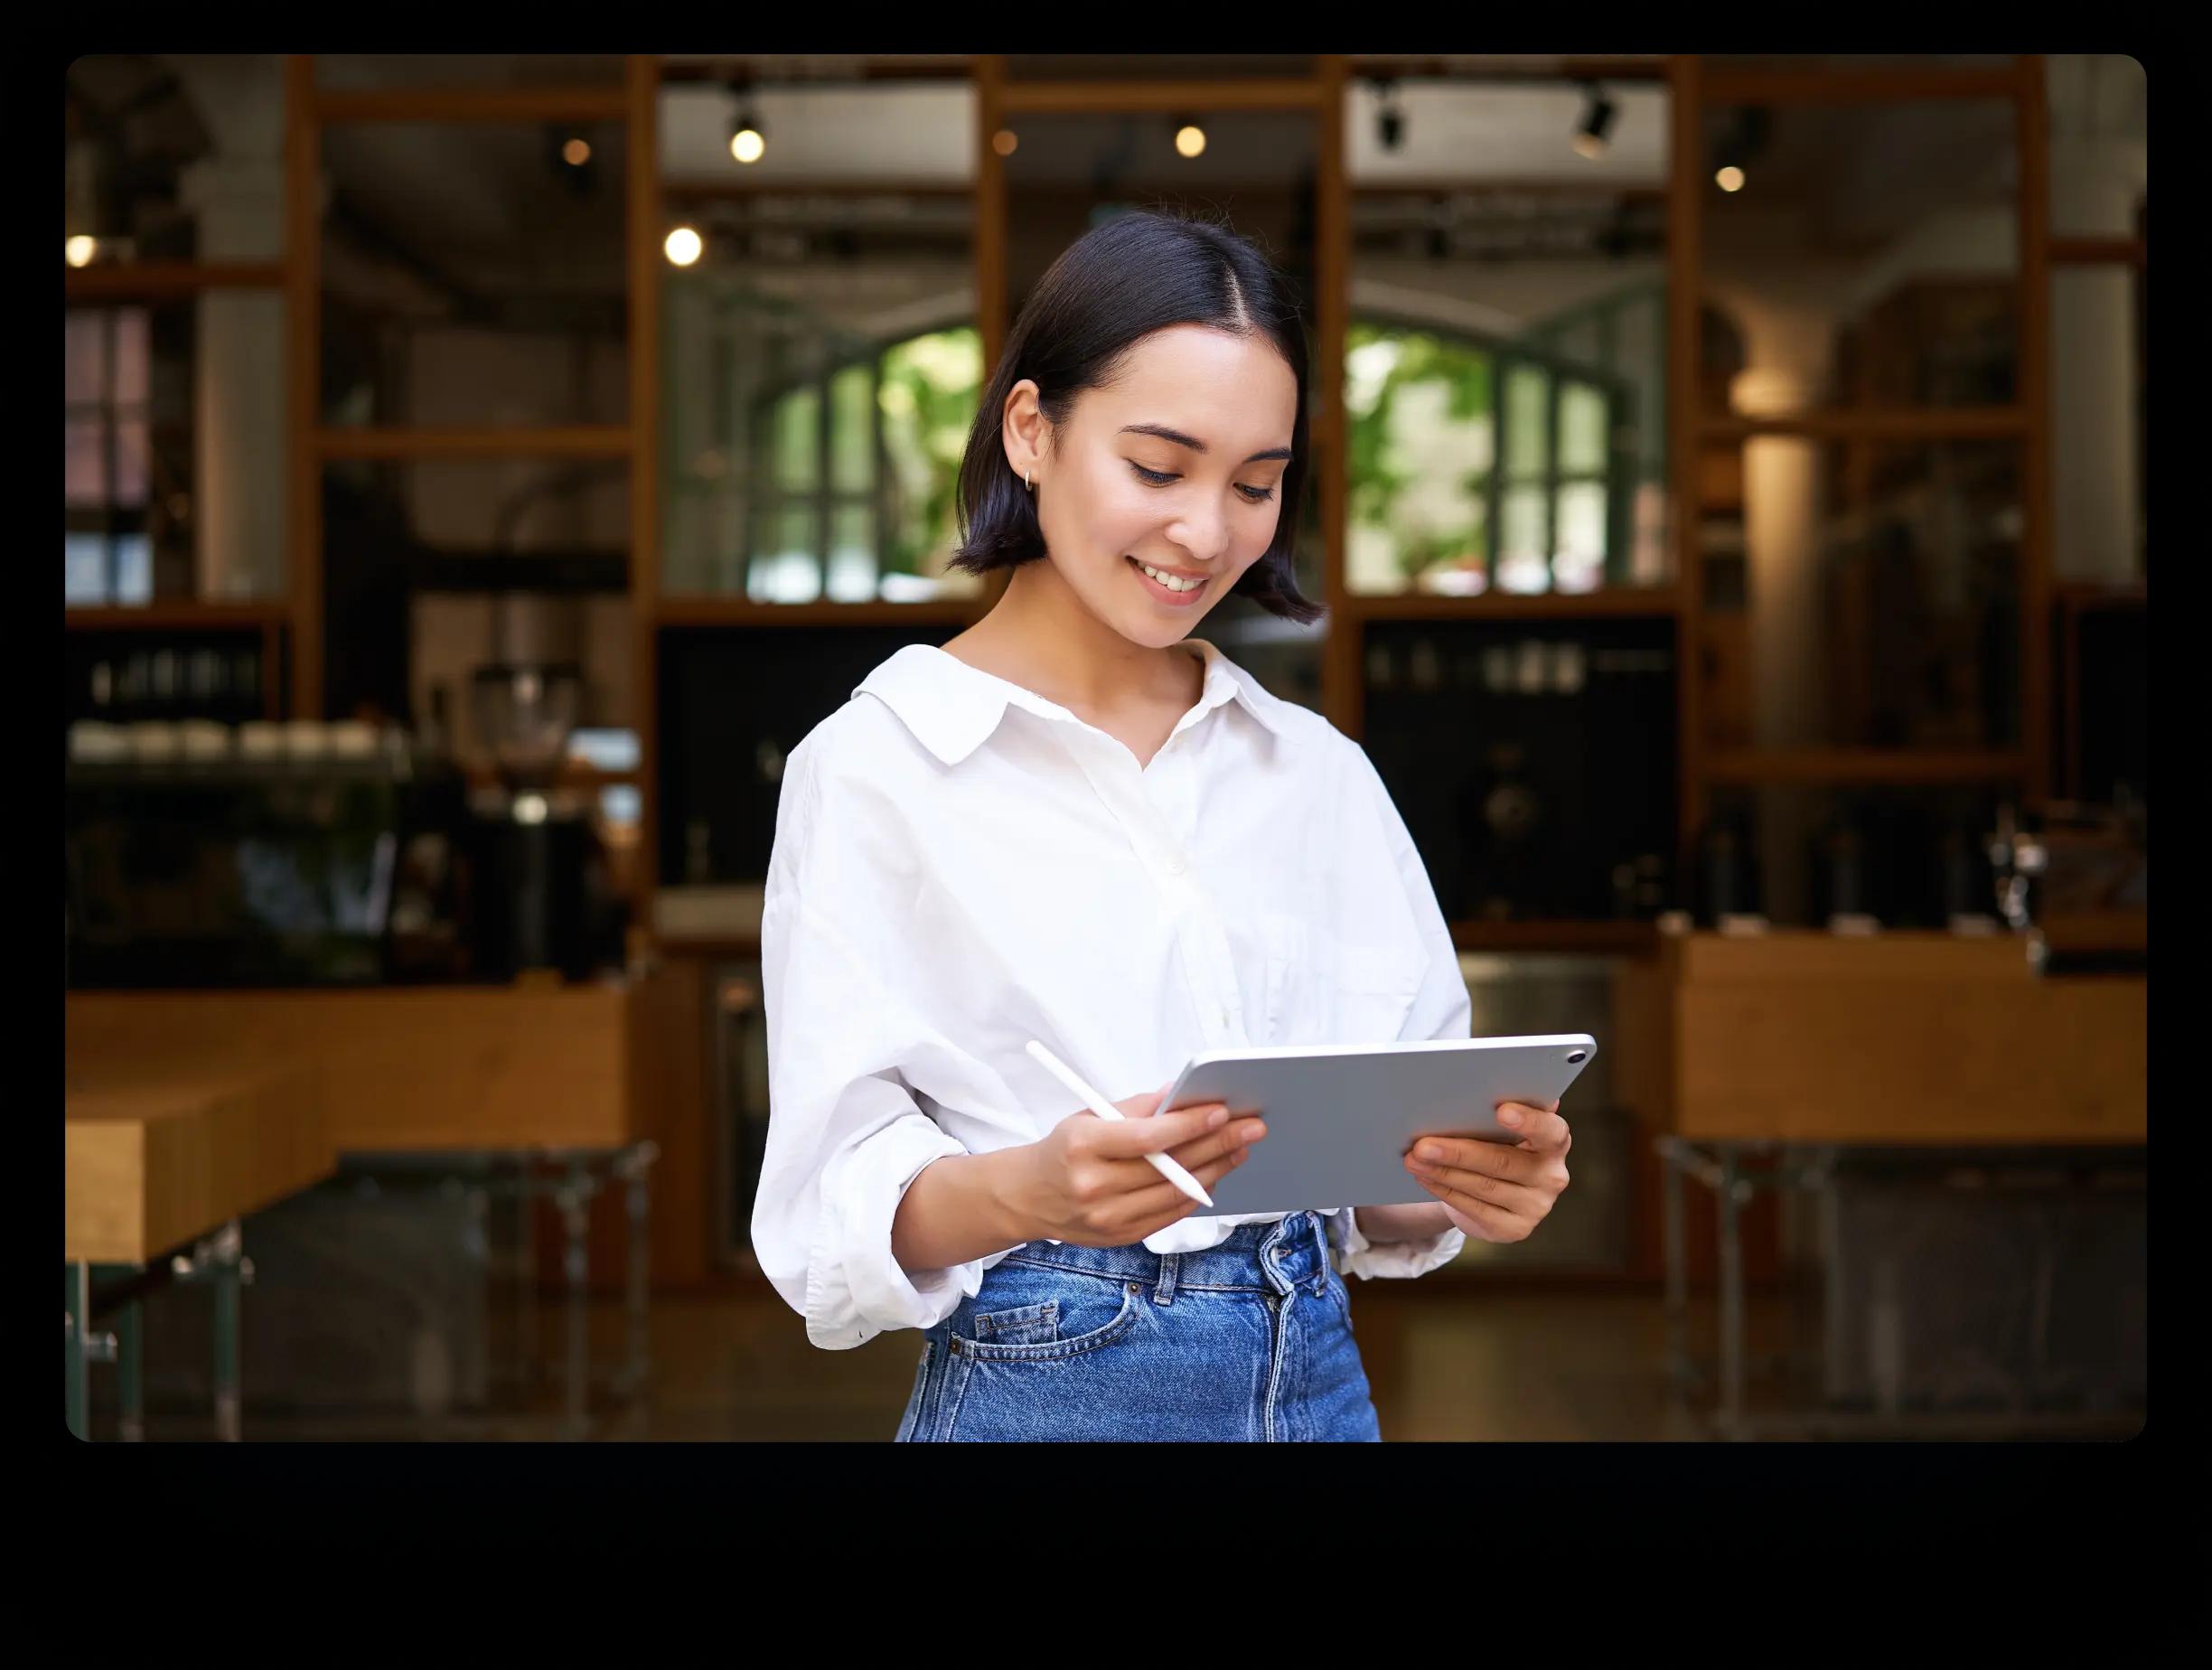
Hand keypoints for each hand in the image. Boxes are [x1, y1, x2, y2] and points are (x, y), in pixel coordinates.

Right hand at [1002, 1084, 1267, 1247]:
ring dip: (1216, 1169)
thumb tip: (1182, 1093)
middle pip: (1169, 1167)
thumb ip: (1138, 1107)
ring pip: (1176, 1194)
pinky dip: (1196, 1193)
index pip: (1147, 1138)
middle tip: (1250, 1127)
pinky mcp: (1120, 1237)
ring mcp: (1107, 1217)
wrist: (1027, 1197)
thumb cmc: (1064, 1148)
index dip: (1188, 1125)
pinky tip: (1215, 1173)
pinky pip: (1169, 1214)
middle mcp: (1094, 1186)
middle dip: (1217, 1144)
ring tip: (1240, 1148)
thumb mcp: (1089, 1115)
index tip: (1221, 1110)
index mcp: (1083, 1146)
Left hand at [1401, 1100, 1571, 1244]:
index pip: (1550, 1130)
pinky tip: (1424, 1177)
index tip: (1501, 1110)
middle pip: (1503, 1162)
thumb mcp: (1504, 1127)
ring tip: (1413, 1159)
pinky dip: (1444, 1190)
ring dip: (1443, 1172)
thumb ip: (1500, 1108)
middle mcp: (1552, 1175)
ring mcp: (1536, 1207)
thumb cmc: (1498, 1144)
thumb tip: (1475, 1085)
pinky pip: (1474, 1208)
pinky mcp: (1514, 1229)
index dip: (1529, 1121)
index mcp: (1555, 1141)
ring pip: (1483, 1187)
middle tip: (1422, 1144)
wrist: (1497, 1193)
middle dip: (1459, 1152)